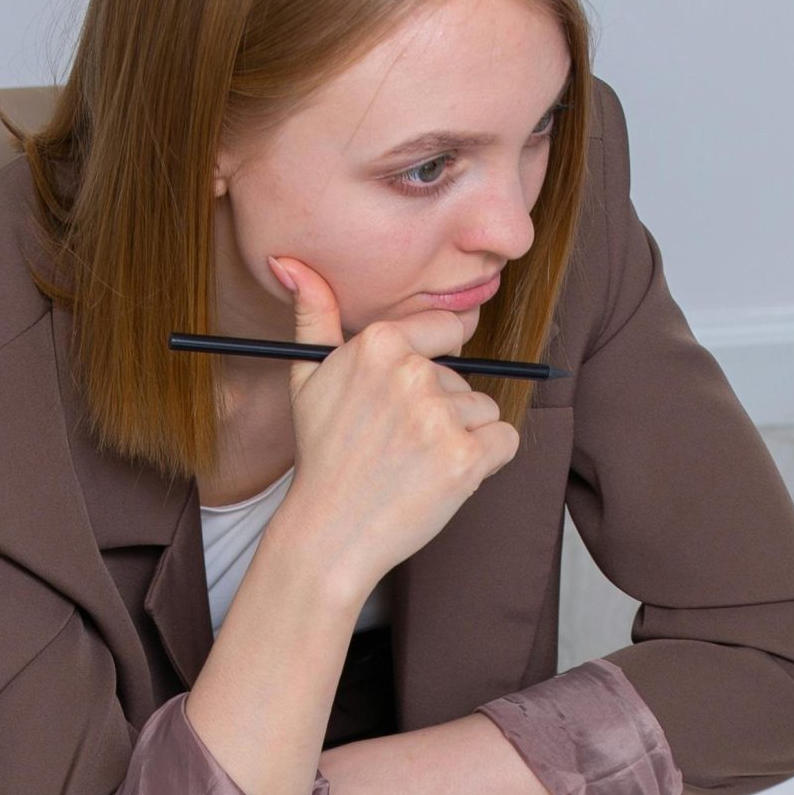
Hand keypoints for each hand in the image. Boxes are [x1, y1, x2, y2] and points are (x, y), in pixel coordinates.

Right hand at [266, 257, 518, 608]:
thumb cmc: (323, 456)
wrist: (330, 531)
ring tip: (417, 464)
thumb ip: (313, 316)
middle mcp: (412, 373)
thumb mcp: (307, 376)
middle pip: (464, 380)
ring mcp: (441, 417)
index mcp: (380, 343)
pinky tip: (446, 476)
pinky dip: (488, 460)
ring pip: (485, 411)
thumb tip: (288, 262)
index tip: (421, 395)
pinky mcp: (466, 458)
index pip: (447, 328)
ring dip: (464, 438)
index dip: (440, 363)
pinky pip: (505, 441)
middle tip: (400, 446)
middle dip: (444, 412)